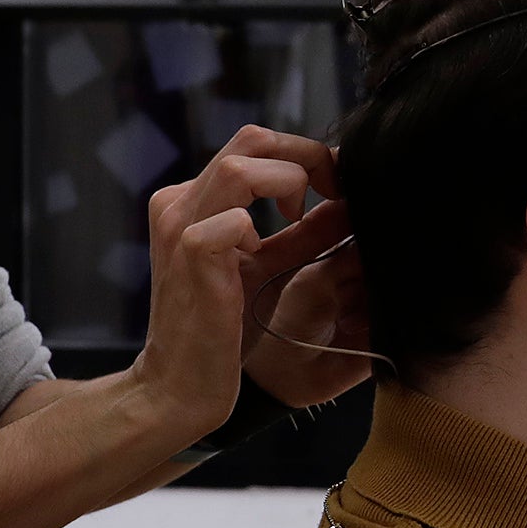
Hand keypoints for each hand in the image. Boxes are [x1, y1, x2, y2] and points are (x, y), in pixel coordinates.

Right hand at [128, 127, 348, 438]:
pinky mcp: (190, 256)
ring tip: (302, 219)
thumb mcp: (270, 267)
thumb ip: (304, 231)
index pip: (255, 146)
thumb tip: (348, 201)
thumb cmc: (223, 332)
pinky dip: (261, 232)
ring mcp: (179, 225)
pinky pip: (234, 218)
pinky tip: (260, 261)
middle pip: (251, 140)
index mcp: (193, 199)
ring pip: (240, 165)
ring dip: (289, 185)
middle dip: (307, 158)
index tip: (337, 188)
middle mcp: (178, 202)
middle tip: (335, 194)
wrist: (180, 387)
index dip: (306, 156)